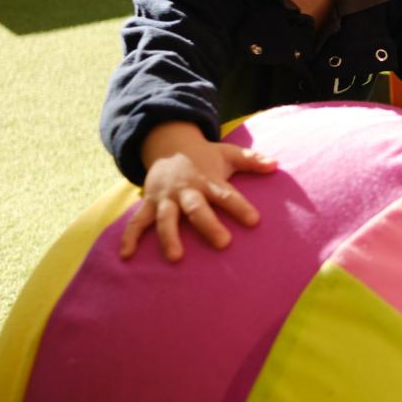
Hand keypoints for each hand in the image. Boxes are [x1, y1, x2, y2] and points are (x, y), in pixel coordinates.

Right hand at [121, 121, 276, 261]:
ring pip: (166, 218)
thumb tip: (276, 165)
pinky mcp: (150, 204)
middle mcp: (186, 190)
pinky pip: (138, 221)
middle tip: (223, 243)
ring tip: (176, 257)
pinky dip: (130, 237)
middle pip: (197, 209)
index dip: (240, 207)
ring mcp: (166, 198)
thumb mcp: (228, 153)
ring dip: (170, 236)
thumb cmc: (204, 157)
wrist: (169, 144)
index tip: (254, 221)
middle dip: (208, 225)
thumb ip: (252, 160)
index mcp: (208, 180)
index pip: (226, 195)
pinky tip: (126, 256)